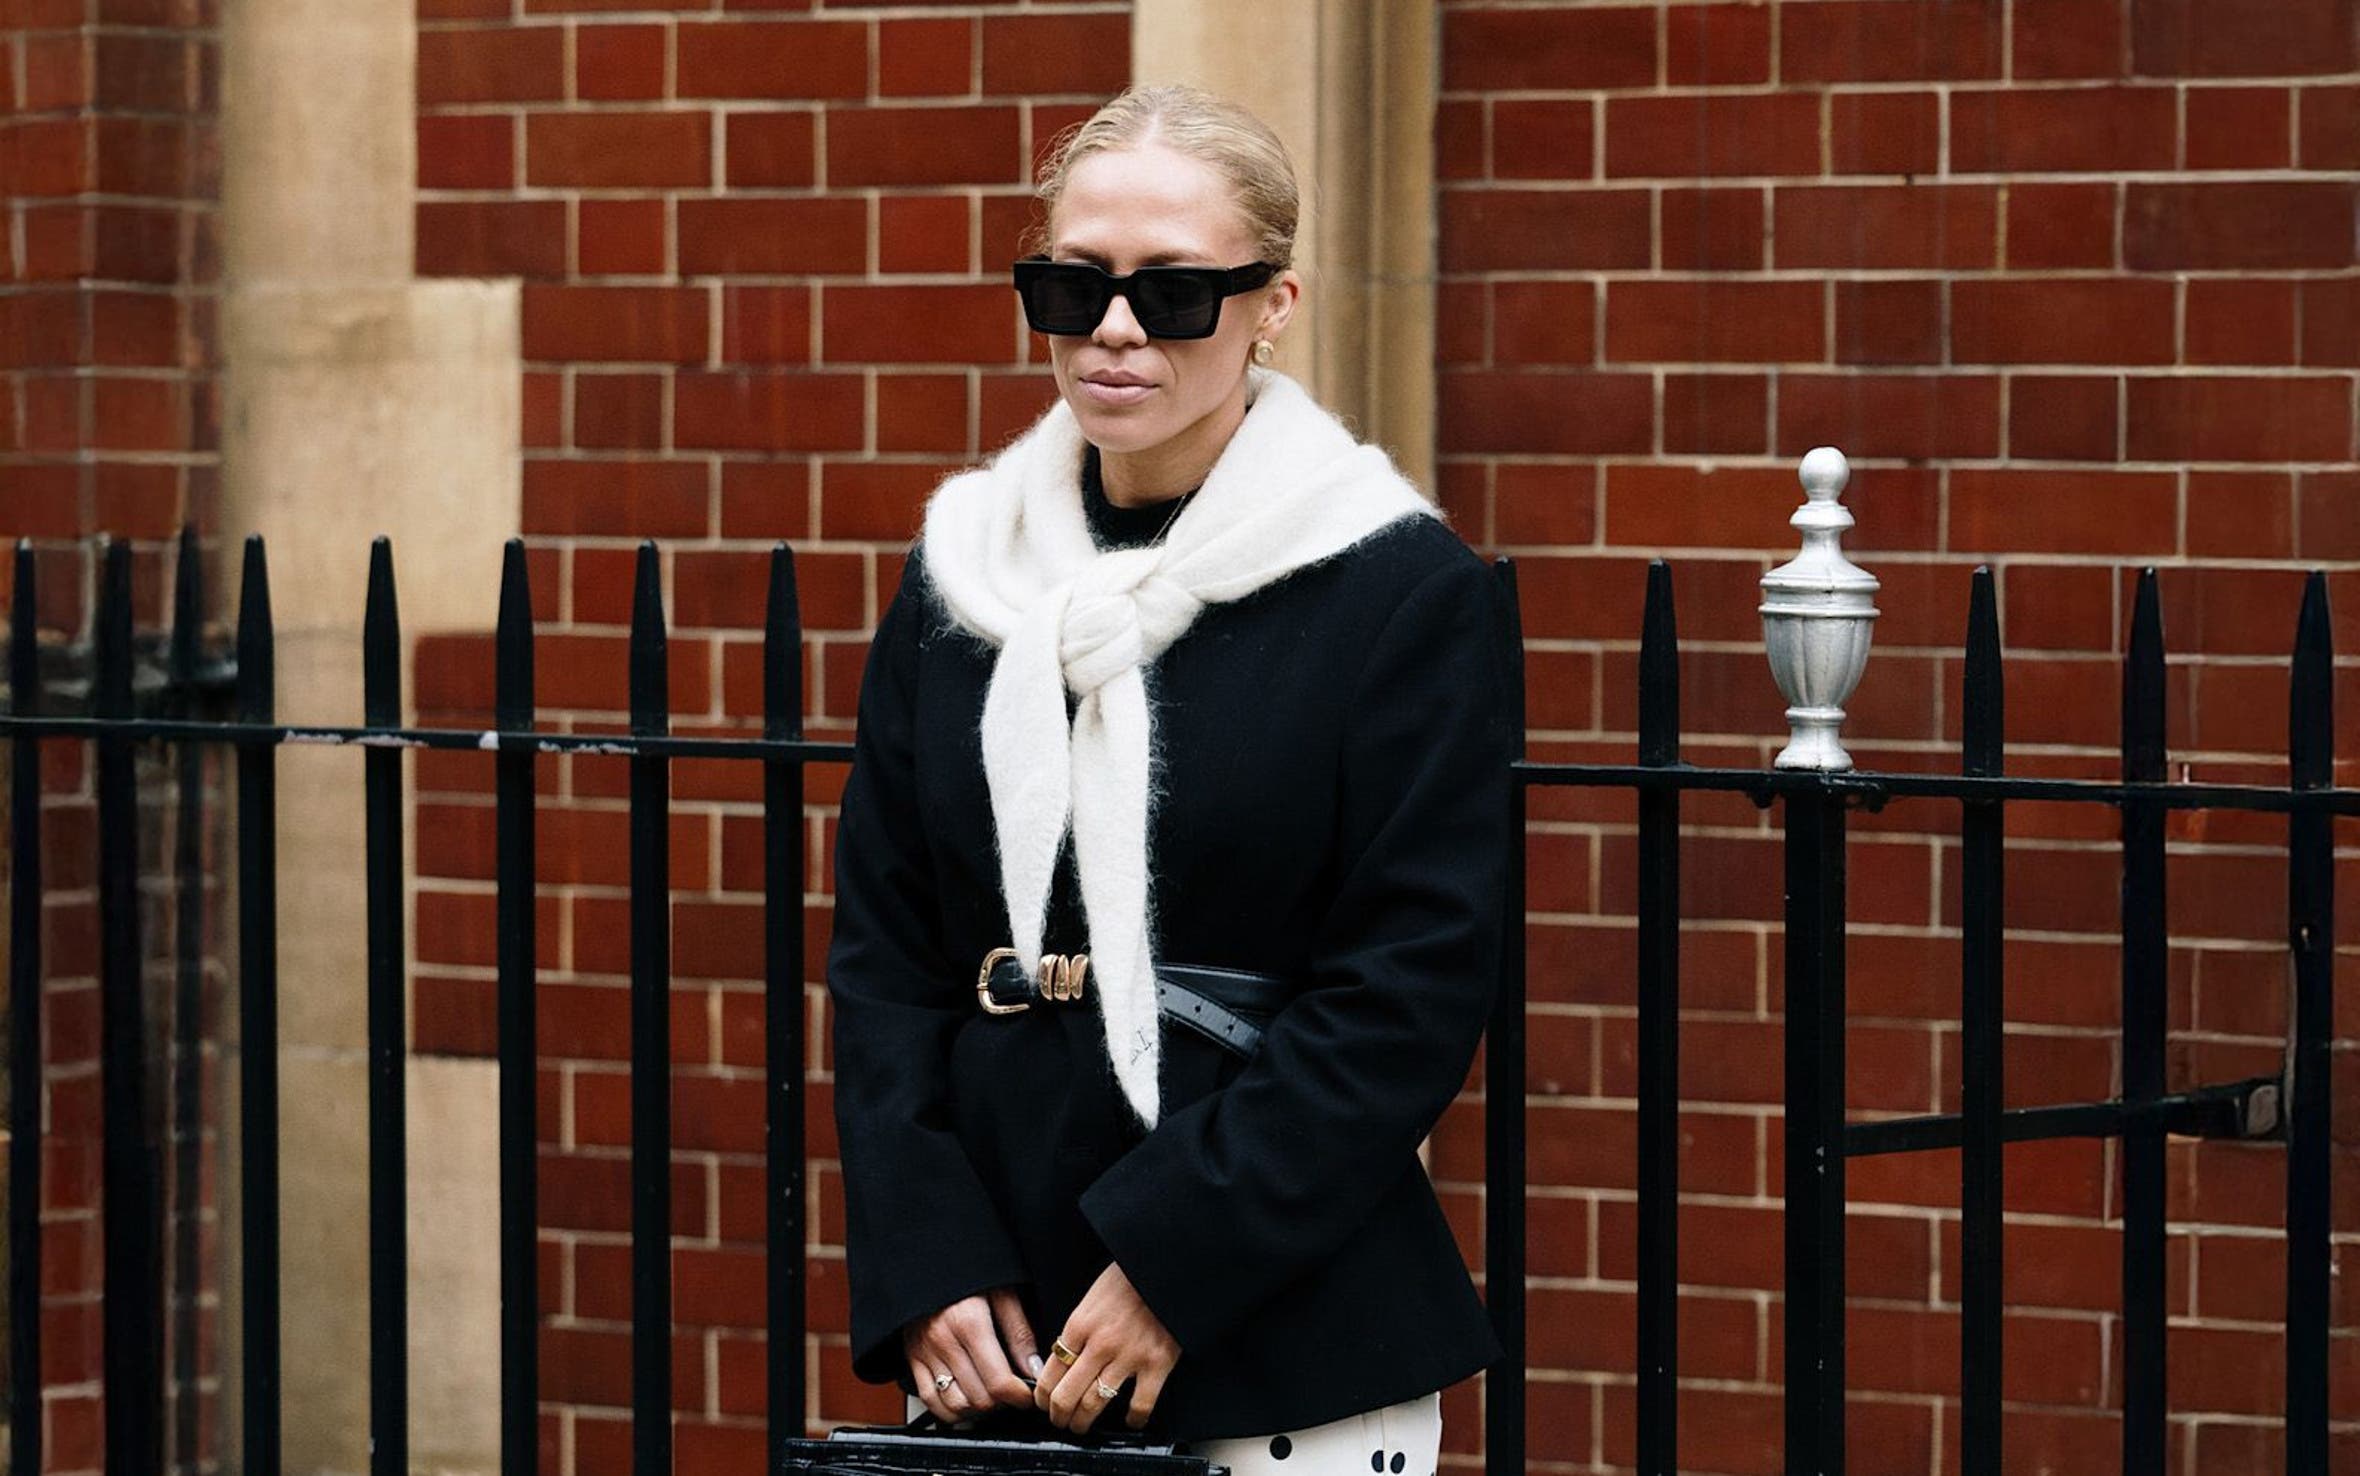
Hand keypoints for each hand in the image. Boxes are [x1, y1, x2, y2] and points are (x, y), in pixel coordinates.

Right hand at [902, 1286, 1042, 1423]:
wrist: (928, 1260)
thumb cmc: (970, 1274)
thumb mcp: (1003, 1292)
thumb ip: (1019, 1334)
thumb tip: (1034, 1369)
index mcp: (969, 1323)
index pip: (998, 1382)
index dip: (1020, 1396)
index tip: (1030, 1395)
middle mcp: (943, 1341)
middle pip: (979, 1398)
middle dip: (1003, 1402)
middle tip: (1013, 1391)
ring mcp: (924, 1352)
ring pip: (955, 1405)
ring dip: (978, 1409)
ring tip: (991, 1395)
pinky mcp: (912, 1357)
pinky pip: (930, 1400)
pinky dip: (950, 1409)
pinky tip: (966, 1400)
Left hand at [1035, 1262, 1179, 1433]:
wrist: (1166, 1267)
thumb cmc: (1129, 1279)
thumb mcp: (1092, 1299)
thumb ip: (1078, 1330)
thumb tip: (1063, 1359)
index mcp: (1079, 1324)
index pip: (1050, 1373)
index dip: (1043, 1397)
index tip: (1044, 1404)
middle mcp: (1099, 1344)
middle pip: (1066, 1396)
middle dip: (1058, 1416)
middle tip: (1060, 1421)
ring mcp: (1129, 1356)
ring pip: (1094, 1405)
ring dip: (1084, 1423)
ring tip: (1082, 1426)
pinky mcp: (1157, 1363)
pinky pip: (1140, 1405)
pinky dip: (1133, 1419)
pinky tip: (1130, 1420)